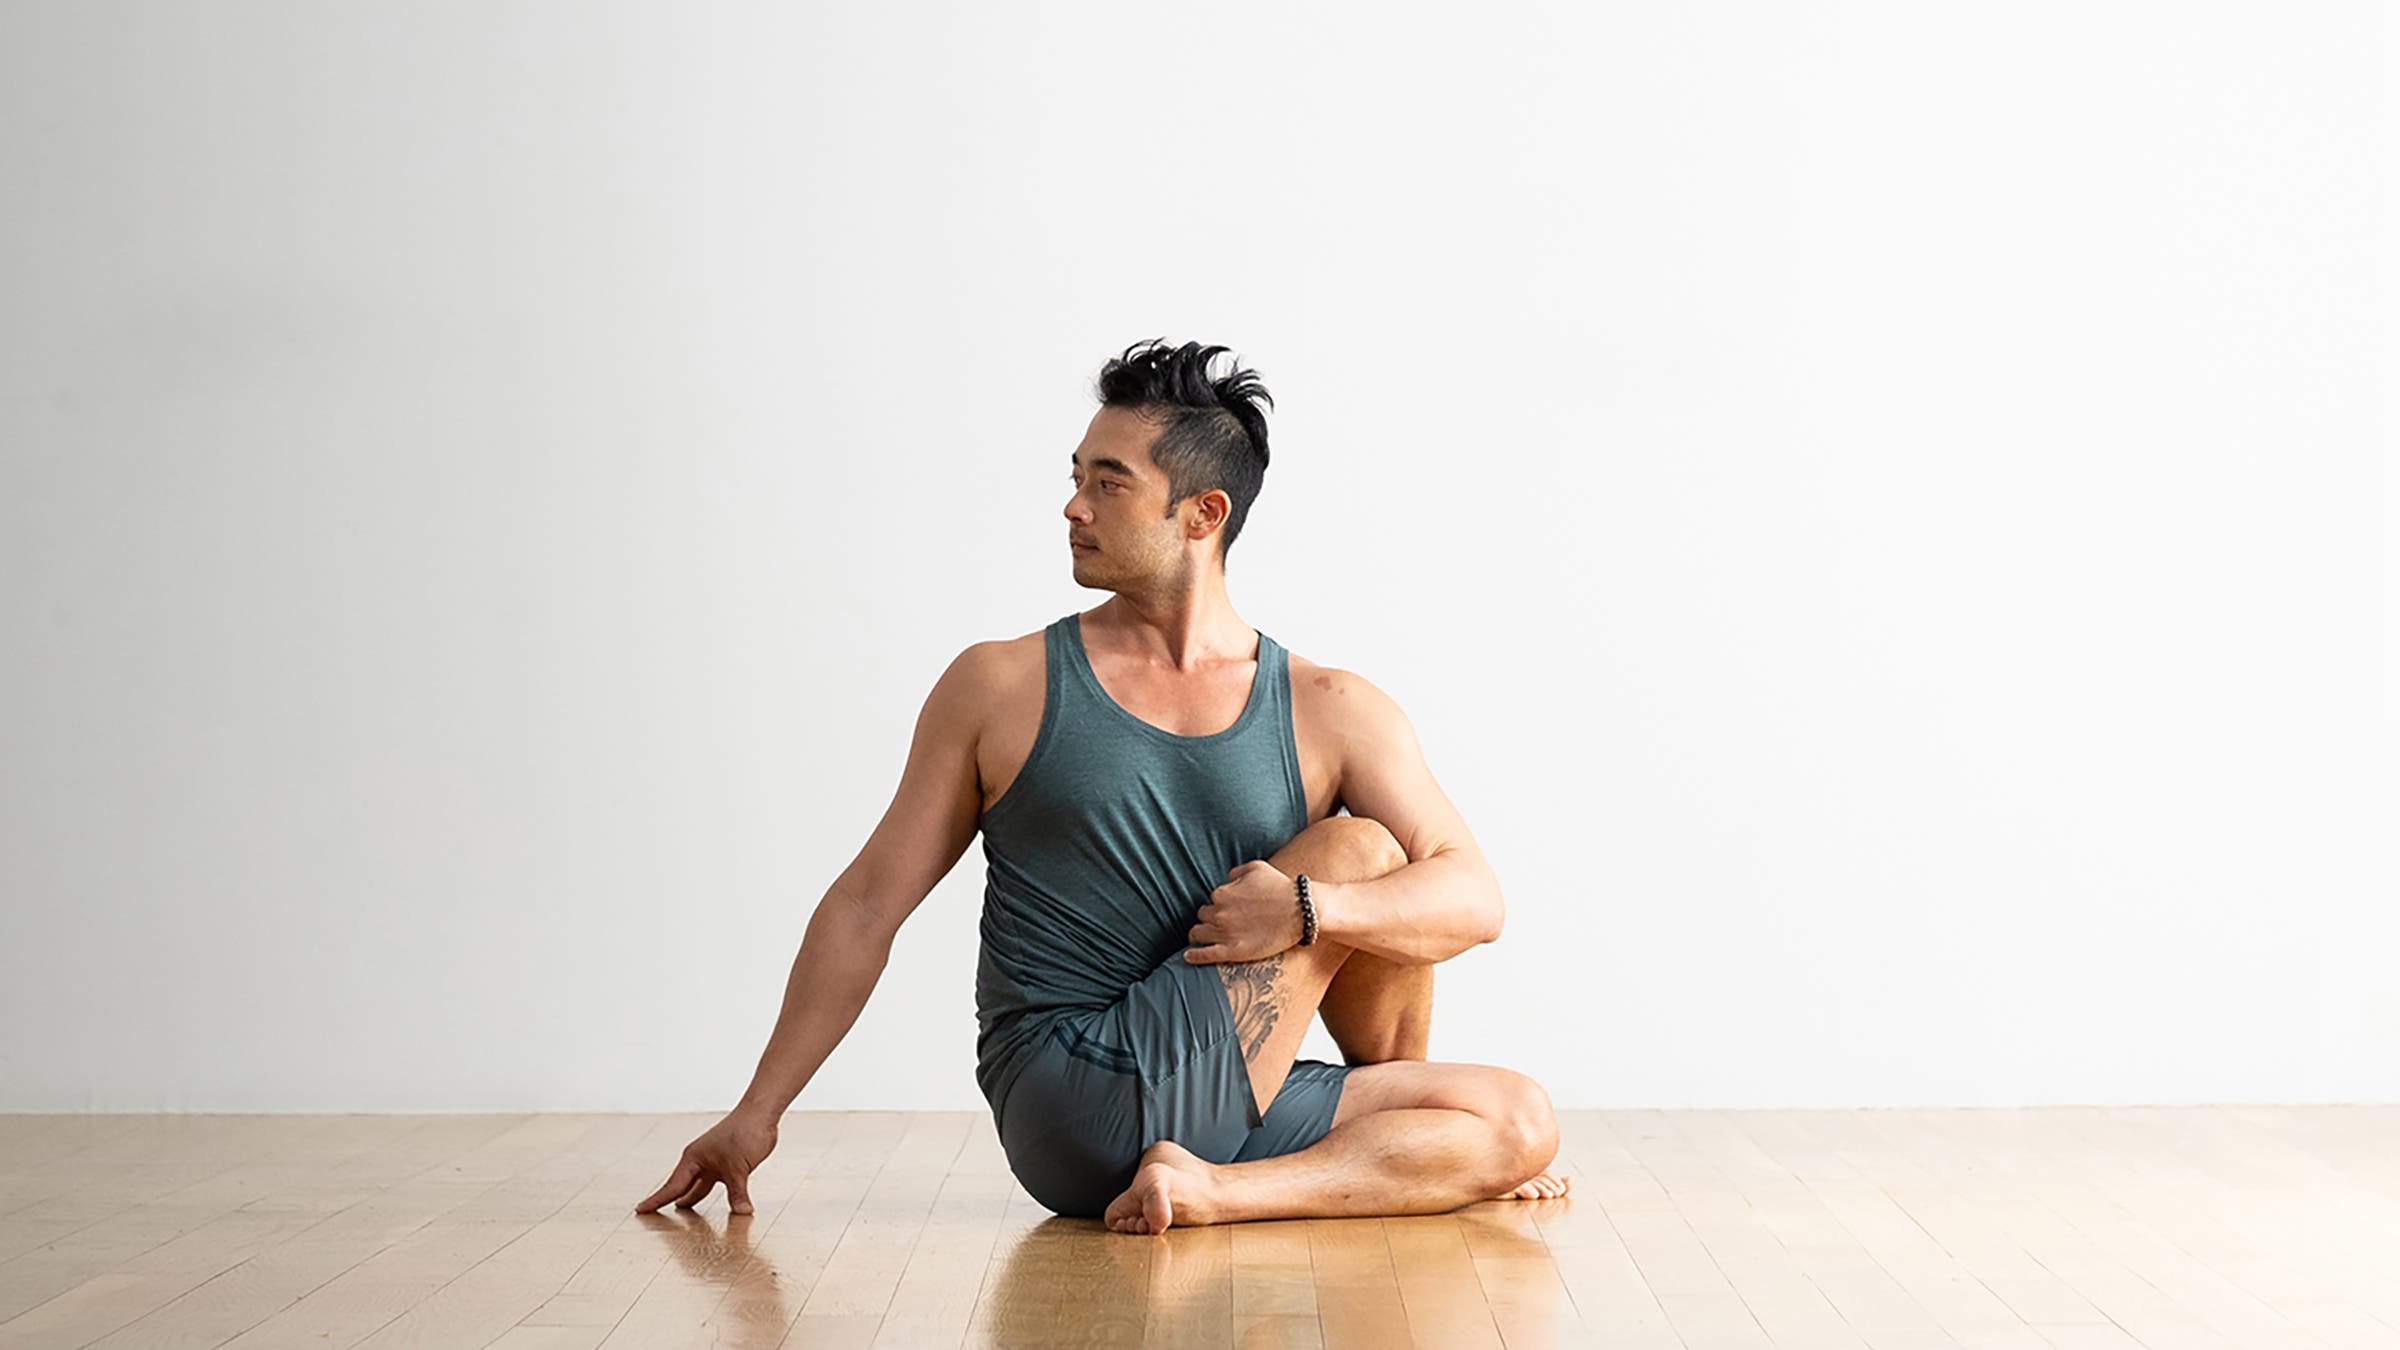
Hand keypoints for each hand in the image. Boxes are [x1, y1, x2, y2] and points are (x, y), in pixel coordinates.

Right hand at [634, 1107, 777, 1214]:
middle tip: (653, 1215)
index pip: (672, 1186)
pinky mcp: (728, 1162)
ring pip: (698, 1184)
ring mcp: (714, 1161)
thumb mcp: (738, 1168)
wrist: (761, 1113)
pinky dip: (715, 1193)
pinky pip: (716, 1183)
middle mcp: (700, 1160)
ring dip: (691, 1197)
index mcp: (694, 1159)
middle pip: (681, 1186)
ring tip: (679, 1211)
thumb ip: (738, 1193)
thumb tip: (742, 1213)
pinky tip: (713, 1202)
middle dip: (669, 1200)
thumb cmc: (744, 1133)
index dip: (656, 1200)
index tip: (639, 1209)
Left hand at [1184, 859, 1303, 963]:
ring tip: (1201, 938)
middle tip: (1221, 923)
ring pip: (1198, 934)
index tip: (1230, 909)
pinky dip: (1193, 956)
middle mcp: (1219, 913)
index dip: (1219, 905)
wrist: (1299, 910)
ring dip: (1198, 935)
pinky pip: (1204, 954)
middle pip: (1202, 916)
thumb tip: (1226, 881)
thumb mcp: (1256, 867)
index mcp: (1222, 893)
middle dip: (1209, 919)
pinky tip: (1188, 956)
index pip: (1211, 900)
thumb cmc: (1280, 887)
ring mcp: (1224, 934)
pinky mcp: (1232, 951)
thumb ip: (1235, 873)